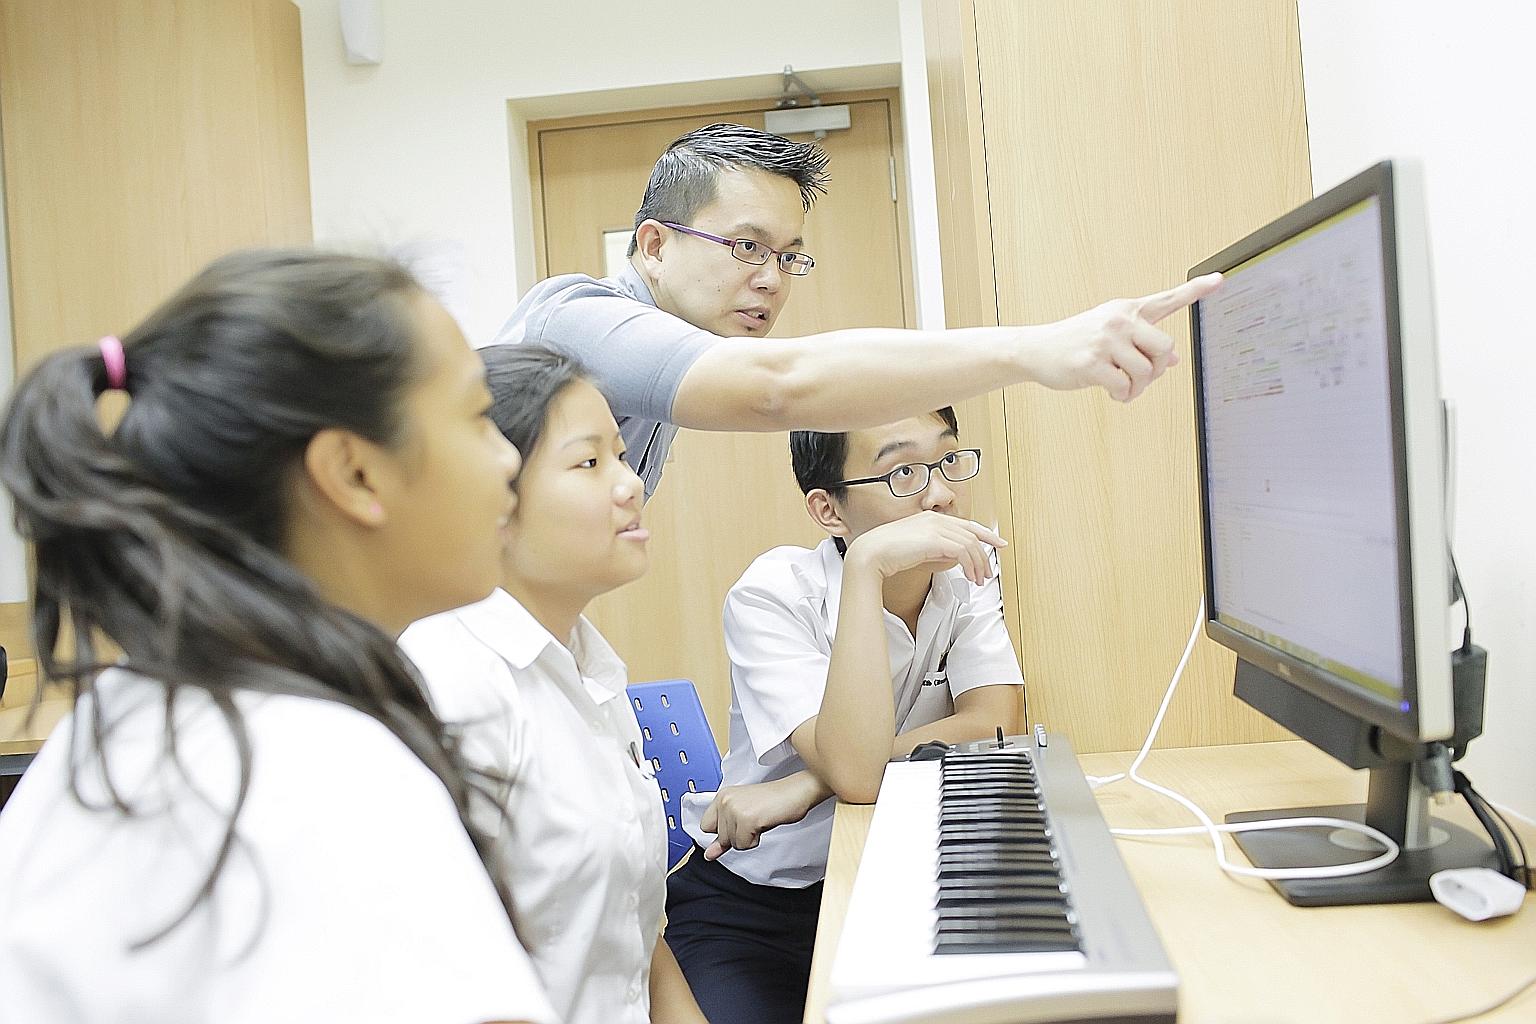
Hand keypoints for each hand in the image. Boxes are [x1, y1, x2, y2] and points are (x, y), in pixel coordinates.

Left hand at [699, 773, 826, 860]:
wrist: (794, 792)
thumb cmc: (774, 802)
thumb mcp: (744, 816)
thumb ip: (724, 836)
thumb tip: (709, 855)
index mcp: (722, 796)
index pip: (706, 826)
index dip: (722, 831)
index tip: (738, 825)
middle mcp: (725, 801)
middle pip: (721, 838)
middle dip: (738, 835)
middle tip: (754, 820)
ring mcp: (734, 809)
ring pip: (732, 843)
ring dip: (748, 838)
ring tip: (760, 820)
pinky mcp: (746, 819)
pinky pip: (743, 845)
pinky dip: (755, 840)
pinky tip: (763, 824)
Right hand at [845, 511, 1005, 586]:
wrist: (872, 553)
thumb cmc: (888, 552)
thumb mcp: (918, 548)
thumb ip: (937, 548)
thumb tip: (954, 556)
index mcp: (931, 518)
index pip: (966, 524)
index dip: (986, 534)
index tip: (998, 543)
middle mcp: (936, 519)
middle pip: (972, 534)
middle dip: (985, 554)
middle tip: (988, 571)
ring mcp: (936, 527)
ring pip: (970, 544)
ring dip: (978, 564)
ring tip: (979, 580)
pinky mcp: (935, 539)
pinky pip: (963, 552)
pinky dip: (970, 565)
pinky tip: (970, 577)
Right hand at [1026, 272, 1222, 401]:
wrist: (1036, 349)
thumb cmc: (1075, 342)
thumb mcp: (1110, 336)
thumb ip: (1142, 343)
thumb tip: (1174, 361)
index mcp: (1126, 310)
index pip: (1167, 299)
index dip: (1195, 290)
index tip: (1219, 280)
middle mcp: (1119, 320)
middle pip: (1165, 348)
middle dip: (1157, 371)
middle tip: (1142, 378)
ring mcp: (1105, 341)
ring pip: (1146, 372)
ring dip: (1138, 388)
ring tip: (1123, 388)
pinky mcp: (1091, 363)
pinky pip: (1124, 386)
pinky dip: (1122, 396)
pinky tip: (1112, 392)